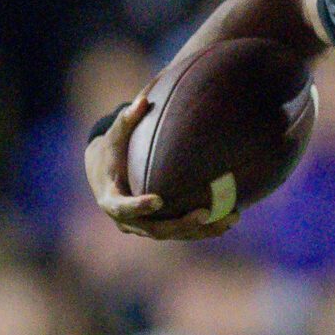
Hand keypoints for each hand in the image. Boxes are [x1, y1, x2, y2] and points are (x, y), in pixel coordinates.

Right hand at [83, 91, 230, 240]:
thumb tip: (143, 100)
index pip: (123, 208)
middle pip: (154, 230)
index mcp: (111, 200)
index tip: (158, 200)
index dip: (138, 206)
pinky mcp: (157, 228)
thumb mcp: (114, 136)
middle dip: (181, 224)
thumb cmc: (111, 150)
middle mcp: (127, 221)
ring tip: (231, 219)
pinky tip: (228, 220)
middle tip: (205, 212)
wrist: (104, 174)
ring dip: (202, 230)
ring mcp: (143, 228)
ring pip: (173, 235)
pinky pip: (180, 233)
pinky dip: (203, 229)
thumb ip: (127, 120)